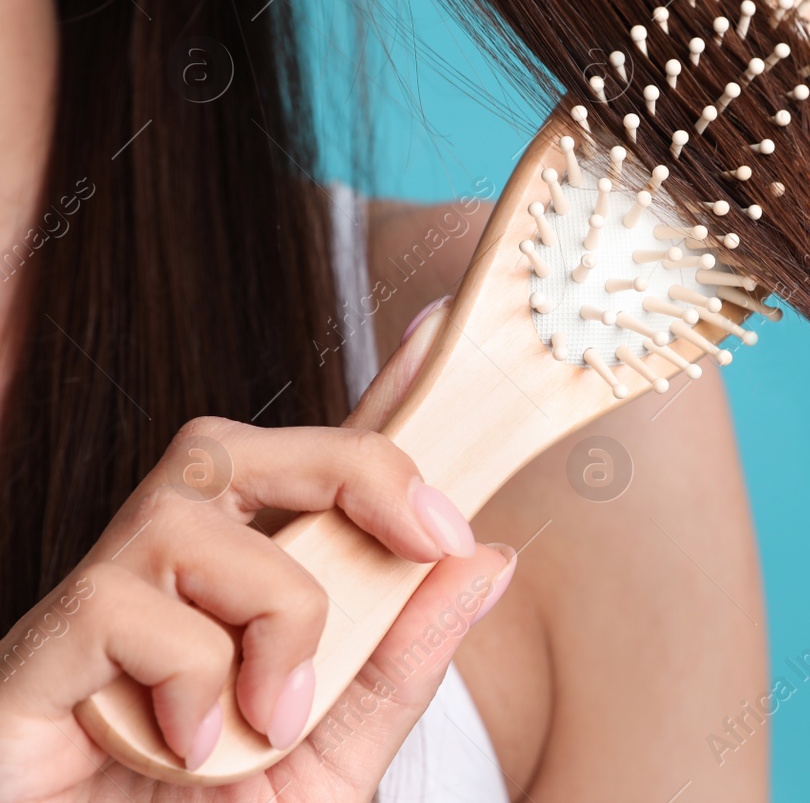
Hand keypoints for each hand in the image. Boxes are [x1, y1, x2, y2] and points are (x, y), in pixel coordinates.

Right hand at [0, 298, 516, 801]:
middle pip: (236, 446)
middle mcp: (165, 583)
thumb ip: (402, 665)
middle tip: (431, 539)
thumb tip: (486, 562)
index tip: (443, 328)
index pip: (309, 472)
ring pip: (189, 512)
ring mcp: (95, 611)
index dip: (376, 396)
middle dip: (355, 468)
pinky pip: (121, 603)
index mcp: (242, 597)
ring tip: (274, 718)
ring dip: (275, 611)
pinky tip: (186, 753)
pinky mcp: (37, 656)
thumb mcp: (337, 758)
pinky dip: (191, 678)